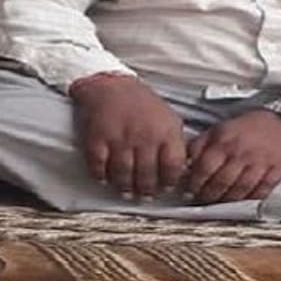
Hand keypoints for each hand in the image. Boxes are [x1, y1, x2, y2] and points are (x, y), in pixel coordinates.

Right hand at [71, 75, 185, 199]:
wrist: (111, 85)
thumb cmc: (142, 103)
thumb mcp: (169, 118)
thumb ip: (175, 142)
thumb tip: (182, 167)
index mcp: (166, 132)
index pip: (173, 166)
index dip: (170, 181)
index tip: (166, 187)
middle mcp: (144, 137)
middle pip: (148, 175)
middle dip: (147, 190)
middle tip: (145, 195)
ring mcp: (120, 139)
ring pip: (124, 175)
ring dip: (125, 188)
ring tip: (127, 192)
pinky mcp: (97, 139)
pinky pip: (99, 167)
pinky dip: (101, 176)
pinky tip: (105, 179)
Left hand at [184, 109, 280, 203]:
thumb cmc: (250, 125)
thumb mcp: (221, 127)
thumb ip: (202, 144)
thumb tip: (186, 161)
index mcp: (225, 140)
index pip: (204, 168)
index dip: (194, 182)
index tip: (189, 190)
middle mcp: (241, 153)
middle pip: (220, 183)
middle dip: (208, 195)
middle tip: (202, 199)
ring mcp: (260, 163)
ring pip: (239, 191)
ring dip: (226, 200)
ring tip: (220, 201)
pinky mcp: (276, 171)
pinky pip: (261, 191)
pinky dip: (250, 198)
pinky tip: (243, 199)